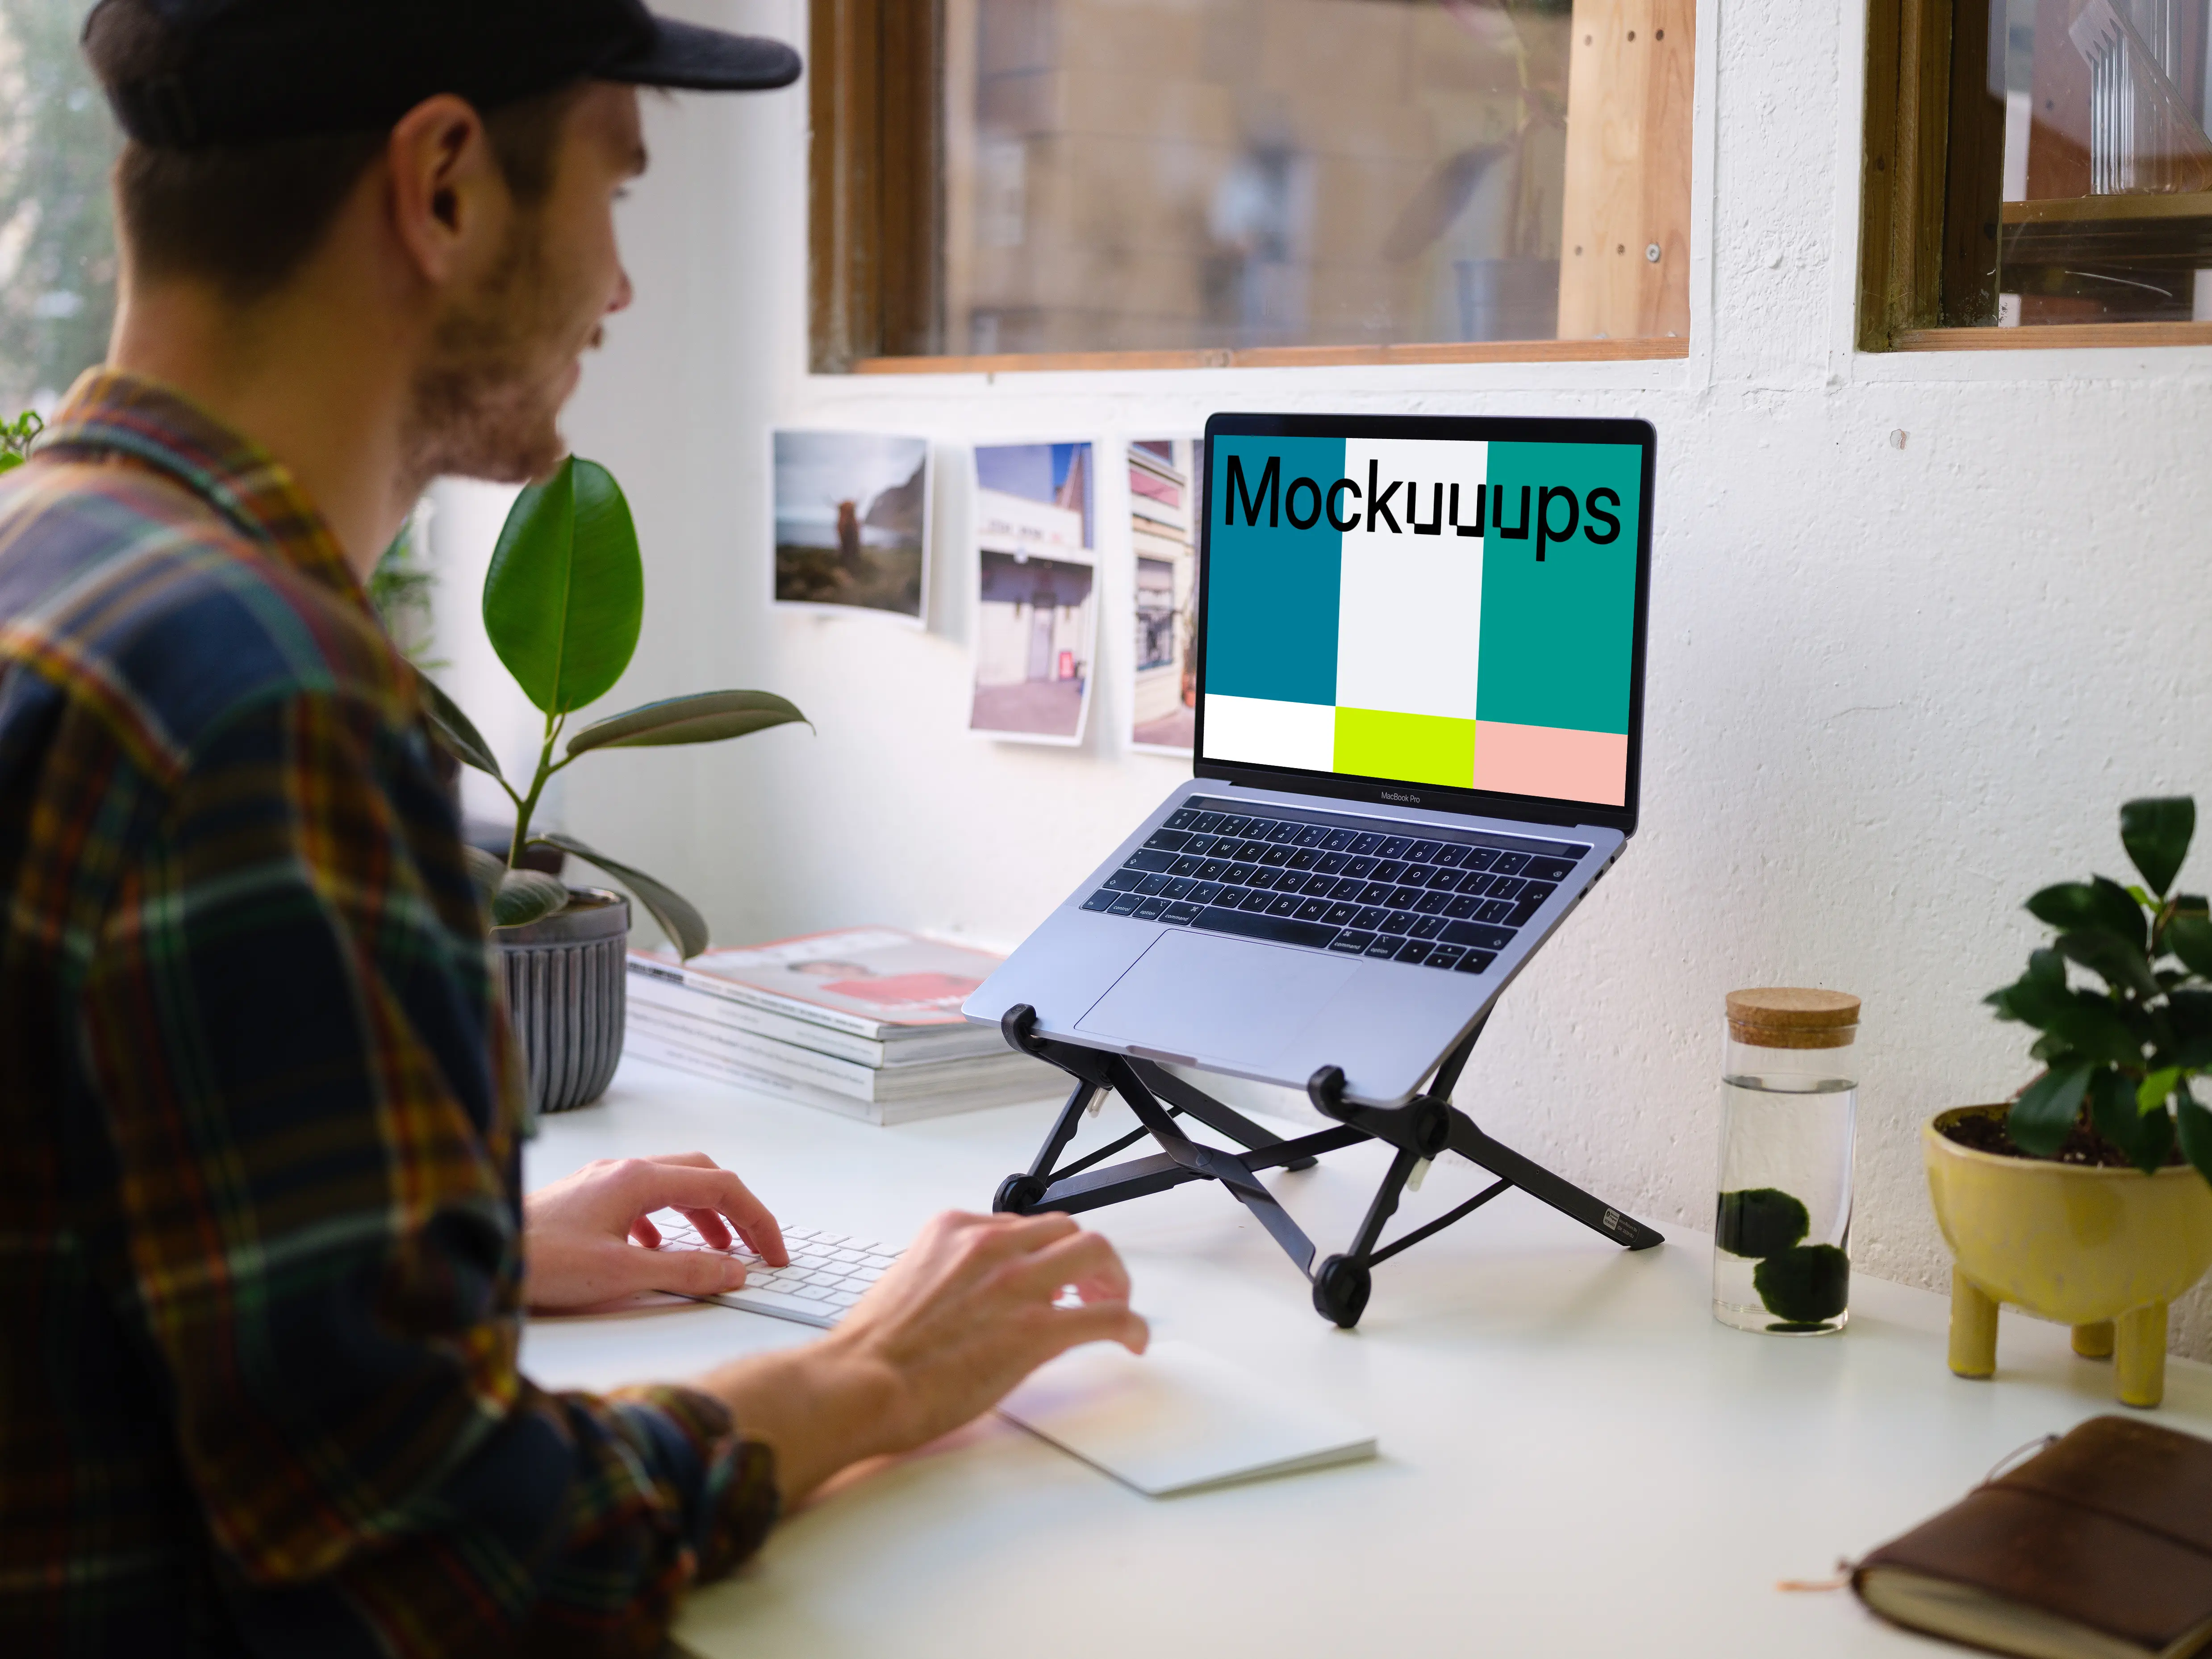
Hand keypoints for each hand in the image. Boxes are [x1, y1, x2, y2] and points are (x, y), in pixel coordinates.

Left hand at [523, 1153, 788, 1311]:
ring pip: (670, 1186)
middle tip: (755, 1247)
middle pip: (700, 1175)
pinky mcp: (582, 1200)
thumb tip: (734, 1271)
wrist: (478, 1256)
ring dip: (701, 1215)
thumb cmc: (540, 1262)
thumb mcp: (624, 1274)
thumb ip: (685, 1271)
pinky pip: (639, 1200)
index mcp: (640, 1179)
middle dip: (735, 1210)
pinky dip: (664, 1220)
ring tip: (716, 1250)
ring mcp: (600, 1182)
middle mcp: (623, 1170)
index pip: (722, 1186)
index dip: (758, 1220)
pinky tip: (656, 1249)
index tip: (775, 1254)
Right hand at [693, 1211, 1145, 1501]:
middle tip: (1091, 1288)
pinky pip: (1107, 1316)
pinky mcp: (1036, 1329)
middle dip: (1087, 1258)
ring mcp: (1016, 1283)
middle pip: (1067, 1229)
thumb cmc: (871, 1349)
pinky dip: (1131, 1324)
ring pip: (1096, 1253)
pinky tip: (1134, 1340)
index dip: (1044, 1252)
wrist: (856, 1383)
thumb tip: (976, 1294)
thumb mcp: (909, 1281)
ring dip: (1114, 1279)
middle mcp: (990, 1244)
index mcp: (954, 1230)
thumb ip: (950, 1274)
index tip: (1052, 1274)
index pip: (1022, 1224)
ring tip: (1116, 1306)